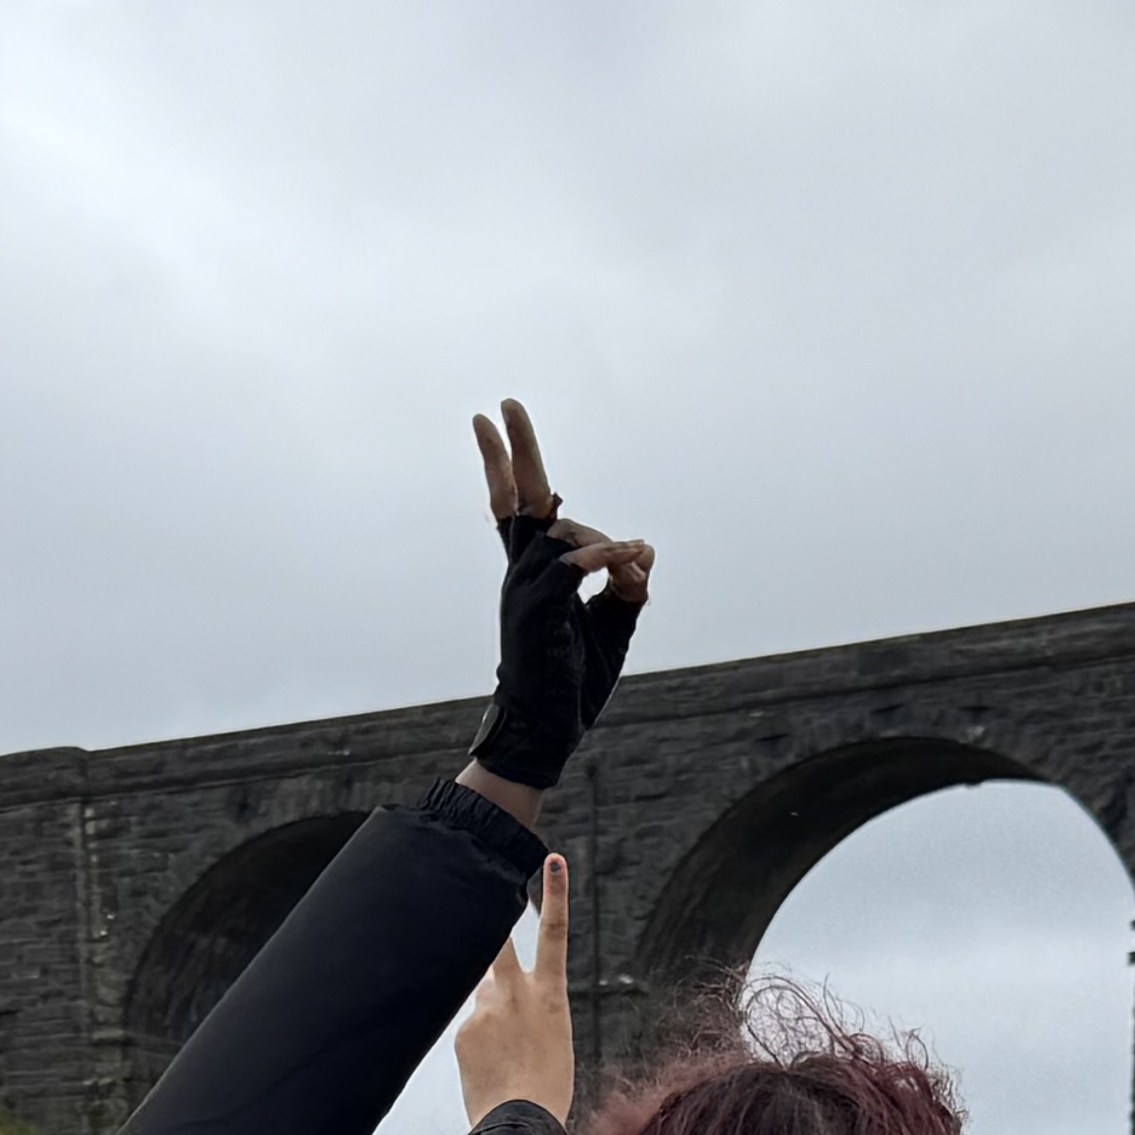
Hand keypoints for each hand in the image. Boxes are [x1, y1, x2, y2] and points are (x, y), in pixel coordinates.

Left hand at [450, 854, 574, 1126]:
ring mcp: (487, 1009)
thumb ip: (526, 1008)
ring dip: (488, 1017)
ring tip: (502, 1056)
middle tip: (478, 899)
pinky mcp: (463, 1030)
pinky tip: (488, 1070)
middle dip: (488, 924)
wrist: (521, 1122)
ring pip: (481, 998)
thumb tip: (490, 998)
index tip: (552, 861)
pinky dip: (475, 1047)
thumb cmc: (546, 1087)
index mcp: (551, 994)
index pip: (555, 933)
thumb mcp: (552, 1038)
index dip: (556, 894)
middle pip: (497, 944)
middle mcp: (517, 992)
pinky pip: (466, 1030)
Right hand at [463, 400, 653, 804]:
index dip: (505, 464)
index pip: (515, 508)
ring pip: (560, 532)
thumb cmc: (573, 680)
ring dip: (604, 541)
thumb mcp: (615, 622)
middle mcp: (520, 574)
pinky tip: (631, 556)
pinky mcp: (537, 610)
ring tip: (631, 563)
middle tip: (501, 405)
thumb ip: (629, 581)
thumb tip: (642, 548)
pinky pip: (572, 565)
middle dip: (511, 449)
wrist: (547, 729)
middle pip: (514, 499)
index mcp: (532, 573)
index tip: (492, 424)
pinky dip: (604, 555)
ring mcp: (524, 590)